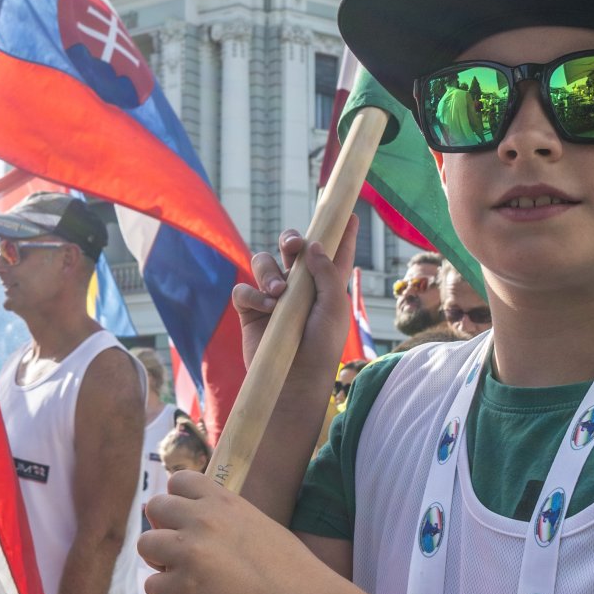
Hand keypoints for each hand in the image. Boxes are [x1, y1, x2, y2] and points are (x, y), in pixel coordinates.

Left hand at [139, 470, 339, 593]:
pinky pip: (151, 586)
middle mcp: (204, 518)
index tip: (189, 524)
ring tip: (182, 577)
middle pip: (154, 507)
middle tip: (182, 555)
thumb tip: (209, 529)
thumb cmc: (295, 572)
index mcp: (224, 501)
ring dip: (158, 563)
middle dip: (163, 530)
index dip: (177, 503)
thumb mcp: (261, 526)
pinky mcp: (187, 587)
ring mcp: (193, 551)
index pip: (178, 480)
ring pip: (145, 544)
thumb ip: (230, 521)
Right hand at [231, 218, 358, 381]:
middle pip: (291, 247)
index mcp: (326, 284)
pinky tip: (266, 309)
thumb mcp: (334, 307)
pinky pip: (244, 288)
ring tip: (277, 293)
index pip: (334, 252)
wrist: (294, 379)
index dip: (341, 232)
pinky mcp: (251, 310)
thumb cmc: (322, 346)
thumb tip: (314, 244)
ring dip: (269, 271)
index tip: (349, 214)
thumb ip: (326, 273)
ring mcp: (273, 296)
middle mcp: (300, 286)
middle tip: (293, 246)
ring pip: (263, 262)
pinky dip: (253, 294)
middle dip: (290, 238)